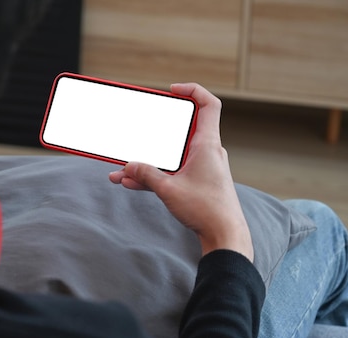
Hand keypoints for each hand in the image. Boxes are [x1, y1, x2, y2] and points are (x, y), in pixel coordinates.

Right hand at [109, 83, 253, 261]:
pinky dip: (153, 175)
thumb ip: (146, 174)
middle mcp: (207, 152)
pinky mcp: (197, 183)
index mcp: (207, 144)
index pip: (208, 105)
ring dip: (148, 161)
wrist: (225, 236)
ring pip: (171, 156)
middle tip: (140, 126)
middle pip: (181, 130)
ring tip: (122, 169)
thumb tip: (127, 166)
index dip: (192, 91)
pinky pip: (171, 172)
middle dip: (155, 131)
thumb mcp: (169, 189)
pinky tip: (129, 183)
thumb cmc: (206, 210)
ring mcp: (202, 168)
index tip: (172, 91)